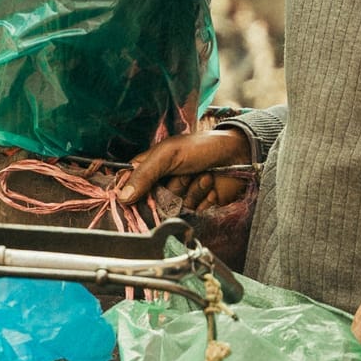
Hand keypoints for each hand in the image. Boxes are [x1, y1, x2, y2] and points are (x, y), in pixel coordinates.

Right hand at [115, 124, 253, 212]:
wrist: (237, 155)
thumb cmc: (201, 147)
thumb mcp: (168, 155)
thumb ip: (144, 174)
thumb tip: (123, 197)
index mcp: (151, 166)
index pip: (130, 185)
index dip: (130, 194)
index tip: (130, 199)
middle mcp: (163, 183)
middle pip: (151, 203)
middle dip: (169, 191)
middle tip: (182, 177)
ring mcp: (180, 195)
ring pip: (174, 208)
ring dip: (191, 192)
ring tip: (203, 175)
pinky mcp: (197, 206)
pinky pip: (192, 212)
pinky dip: (203, 199)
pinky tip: (212, 185)